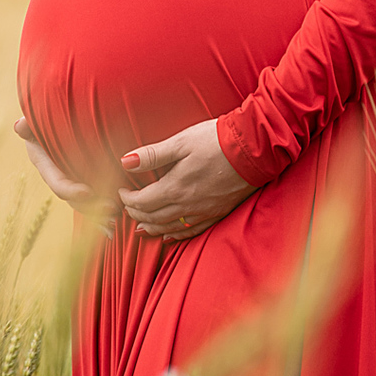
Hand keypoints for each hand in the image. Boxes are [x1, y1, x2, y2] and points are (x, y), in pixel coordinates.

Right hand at [13, 117, 114, 232]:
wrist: (63, 107)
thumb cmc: (53, 106)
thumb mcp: (42, 113)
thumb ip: (32, 122)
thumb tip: (18, 125)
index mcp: (44, 161)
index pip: (57, 181)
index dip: (71, 189)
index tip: (89, 192)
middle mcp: (57, 173)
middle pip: (73, 198)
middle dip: (92, 206)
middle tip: (112, 208)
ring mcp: (71, 177)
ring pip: (84, 203)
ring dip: (100, 214)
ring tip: (116, 220)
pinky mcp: (86, 177)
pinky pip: (94, 198)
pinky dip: (104, 211)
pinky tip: (117, 223)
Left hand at [117, 119, 253, 240]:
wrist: (253, 150)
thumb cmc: (216, 141)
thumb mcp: (181, 142)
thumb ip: (152, 155)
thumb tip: (125, 162)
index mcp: (174, 188)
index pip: (141, 202)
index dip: (127, 198)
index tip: (122, 189)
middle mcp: (186, 206)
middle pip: (152, 217)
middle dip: (136, 212)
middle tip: (128, 204)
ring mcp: (202, 212)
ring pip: (168, 228)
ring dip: (151, 227)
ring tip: (140, 224)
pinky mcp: (216, 213)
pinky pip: (190, 231)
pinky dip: (174, 234)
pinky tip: (168, 234)